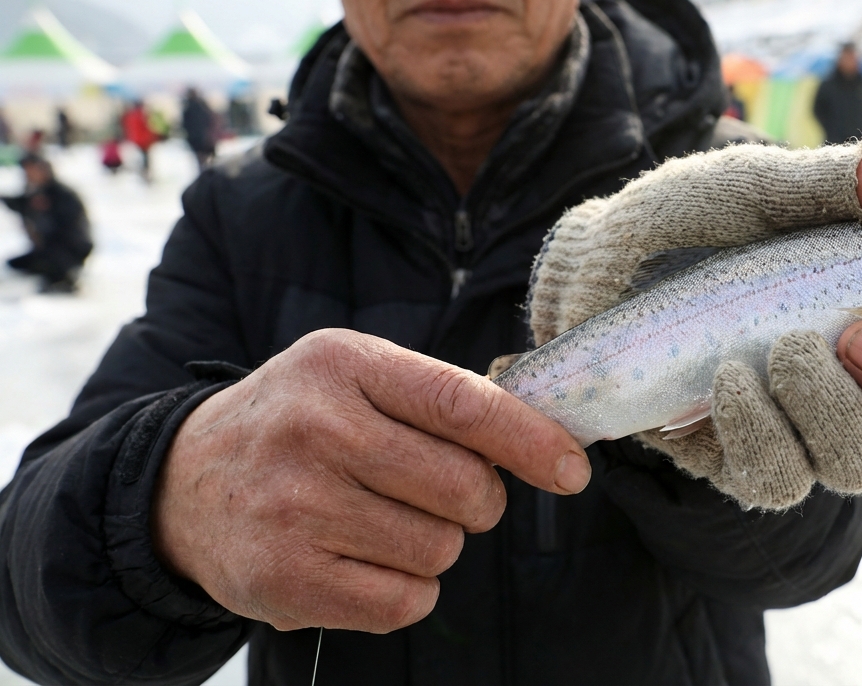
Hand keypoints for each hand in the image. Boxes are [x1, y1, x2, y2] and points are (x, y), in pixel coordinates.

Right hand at [152, 329, 590, 632]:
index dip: (530, 441)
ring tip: (378, 521)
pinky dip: (405, 591)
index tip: (572, 469)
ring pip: (440, 550)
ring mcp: (294, 508)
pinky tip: (363, 561)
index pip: (463, 404)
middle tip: (435, 491)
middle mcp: (314, 430)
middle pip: (465, 488)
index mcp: (342, 366)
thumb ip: (441, 397)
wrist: (181, 484)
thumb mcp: (354, 377)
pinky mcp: (283, 579)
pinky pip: (404, 602)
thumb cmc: (298, 424)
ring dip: (433, 545)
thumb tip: (549, 439)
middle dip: (475, 500)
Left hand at [527, 142, 861, 508]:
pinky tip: (727, 381)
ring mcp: (799, 428)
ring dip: (828, 407)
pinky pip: (776, 478)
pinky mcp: (741, 460)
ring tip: (779, 347)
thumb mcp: (759, 188)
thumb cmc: (690, 220)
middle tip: (859, 334)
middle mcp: (852, 381)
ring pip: (858, 463)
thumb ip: (833, 184)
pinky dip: (759, 430)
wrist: (595, 264)